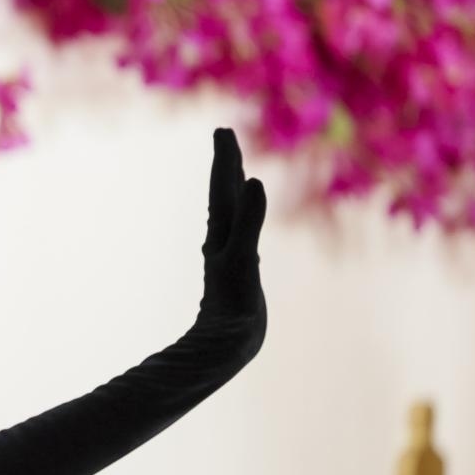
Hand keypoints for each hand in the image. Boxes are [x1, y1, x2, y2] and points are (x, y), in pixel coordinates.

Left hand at [197, 127, 267, 334]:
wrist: (225, 344)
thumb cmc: (233, 302)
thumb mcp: (243, 256)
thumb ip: (248, 220)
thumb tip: (253, 181)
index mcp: (221, 232)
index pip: (221, 187)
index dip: (224, 159)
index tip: (222, 131)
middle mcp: (221, 239)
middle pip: (222, 193)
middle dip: (225, 164)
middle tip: (224, 134)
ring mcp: (228, 253)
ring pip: (229, 211)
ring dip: (231, 186)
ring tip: (234, 168)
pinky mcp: (238, 270)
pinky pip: (240, 233)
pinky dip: (243, 216)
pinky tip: (243, 218)